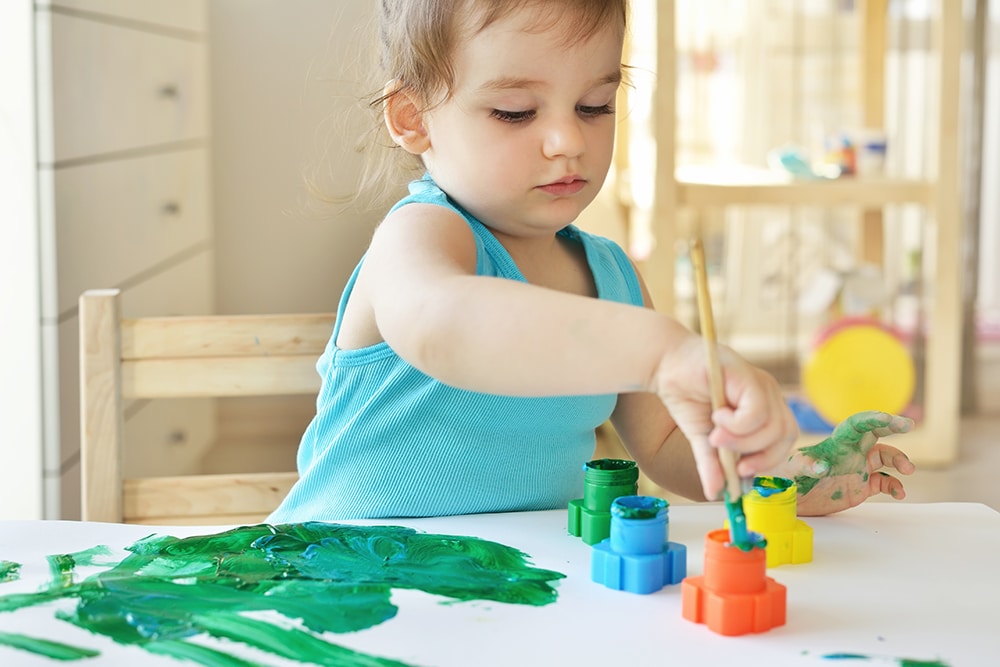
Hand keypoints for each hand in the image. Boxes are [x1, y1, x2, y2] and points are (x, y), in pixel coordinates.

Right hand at [654, 337, 798, 500]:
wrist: (666, 365)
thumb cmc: (686, 395)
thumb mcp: (701, 437)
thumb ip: (712, 463)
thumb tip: (714, 494)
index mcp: (764, 408)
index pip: (782, 441)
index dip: (766, 461)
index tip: (741, 472)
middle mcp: (768, 395)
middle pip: (785, 436)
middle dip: (759, 457)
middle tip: (733, 461)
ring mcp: (761, 384)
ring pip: (772, 427)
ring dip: (742, 441)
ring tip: (715, 436)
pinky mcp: (748, 376)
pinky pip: (757, 413)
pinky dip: (737, 424)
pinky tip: (717, 417)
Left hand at [783, 411, 914, 515]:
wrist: (788, 497)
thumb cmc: (787, 478)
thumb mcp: (793, 469)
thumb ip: (806, 465)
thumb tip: (822, 466)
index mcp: (835, 444)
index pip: (856, 426)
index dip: (872, 419)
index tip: (888, 418)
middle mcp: (850, 453)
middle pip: (875, 433)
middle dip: (893, 426)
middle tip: (908, 424)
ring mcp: (857, 468)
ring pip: (885, 457)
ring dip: (899, 461)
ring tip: (908, 470)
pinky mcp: (861, 486)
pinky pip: (884, 482)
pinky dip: (895, 486)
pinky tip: (900, 493)